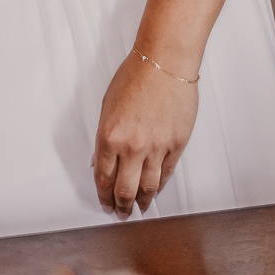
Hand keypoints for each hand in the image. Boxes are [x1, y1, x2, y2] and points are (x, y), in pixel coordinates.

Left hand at [92, 49, 197, 217]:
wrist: (165, 62)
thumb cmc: (135, 75)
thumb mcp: (107, 105)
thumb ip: (104, 136)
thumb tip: (99, 161)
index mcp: (109, 135)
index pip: (103, 177)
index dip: (103, 195)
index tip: (104, 203)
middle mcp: (132, 146)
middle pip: (124, 189)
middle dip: (120, 206)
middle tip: (120, 213)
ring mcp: (156, 148)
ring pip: (146, 188)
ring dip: (140, 202)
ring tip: (137, 209)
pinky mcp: (176, 146)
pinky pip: (165, 175)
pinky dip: (158, 187)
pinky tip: (153, 192)